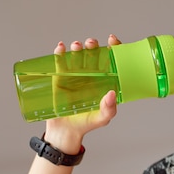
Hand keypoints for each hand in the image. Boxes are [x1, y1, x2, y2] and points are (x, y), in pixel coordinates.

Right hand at [44, 35, 120, 152]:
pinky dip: (60, 53)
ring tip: (77, 46)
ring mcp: (75, 75)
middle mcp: (91, 75)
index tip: (112, 41)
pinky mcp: (60, 78)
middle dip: (93, 46)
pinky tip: (61, 48)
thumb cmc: (87, 124)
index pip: (111, 61)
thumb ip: (109, 108)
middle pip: (93, 54)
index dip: (114, 48)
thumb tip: (111, 93)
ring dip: (77, 47)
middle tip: (91, 44)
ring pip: (77, 55)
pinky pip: (60, 62)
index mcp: (104, 81)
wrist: (65, 131)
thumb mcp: (102, 118)